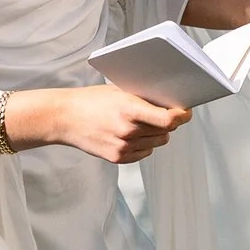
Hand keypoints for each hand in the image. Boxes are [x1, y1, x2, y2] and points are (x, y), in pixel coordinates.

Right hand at [1, 85, 190, 164]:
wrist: (64, 118)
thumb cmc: (92, 100)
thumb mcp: (119, 92)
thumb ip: (143, 100)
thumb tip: (170, 104)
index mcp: (129, 109)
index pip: (168, 119)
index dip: (181, 116)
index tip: (185, 112)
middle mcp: (128, 130)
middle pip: (165, 131)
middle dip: (168, 123)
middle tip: (163, 113)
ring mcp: (122, 147)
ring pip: (157, 143)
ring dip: (156, 134)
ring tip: (142, 123)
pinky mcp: (117, 158)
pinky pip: (144, 153)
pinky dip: (144, 145)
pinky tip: (132, 134)